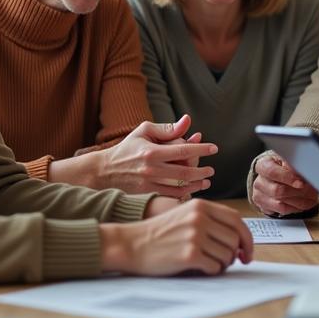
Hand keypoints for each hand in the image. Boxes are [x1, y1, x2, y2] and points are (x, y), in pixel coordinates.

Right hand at [100, 116, 217, 197]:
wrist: (104, 171)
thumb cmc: (127, 148)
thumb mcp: (144, 131)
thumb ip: (167, 128)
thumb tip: (187, 120)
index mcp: (152, 151)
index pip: (183, 150)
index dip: (201, 149)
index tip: (214, 148)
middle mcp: (151, 169)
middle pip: (185, 172)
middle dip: (202, 171)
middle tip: (211, 170)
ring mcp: (149, 183)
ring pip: (180, 187)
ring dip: (196, 184)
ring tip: (206, 181)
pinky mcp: (147, 194)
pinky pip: (170, 196)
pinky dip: (184, 194)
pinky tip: (191, 190)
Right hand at [100, 199, 254, 275]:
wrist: (130, 244)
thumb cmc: (158, 234)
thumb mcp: (184, 216)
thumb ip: (210, 222)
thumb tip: (240, 243)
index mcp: (201, 206)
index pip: (237, 220)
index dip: (247, 238)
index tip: (247, 252)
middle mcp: (200, 218)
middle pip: (235, 239)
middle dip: (235, 254)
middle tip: (229, 263)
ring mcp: (195, 236)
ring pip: (227, 255)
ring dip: (223, 264)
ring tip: (209, 264)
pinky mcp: (189, 254)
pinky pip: (215, 267)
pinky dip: (211, 271)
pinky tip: (199, 268)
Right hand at [251, 153, 318, 215]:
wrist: (275, 179)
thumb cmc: (283, 168)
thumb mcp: (287, 162)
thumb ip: (294, 166)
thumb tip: (305, 171)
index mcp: (263, 166)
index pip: (272, 172)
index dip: (288, 178)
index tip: (301, 183)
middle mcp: (259, 182)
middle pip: (277, 190)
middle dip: (298, 192)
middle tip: (312, 191)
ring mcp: (260, 196)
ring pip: (281, 203)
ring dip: (300, 202)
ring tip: (312, 197)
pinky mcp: (264, 207)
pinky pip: (283, 211)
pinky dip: (297, 208)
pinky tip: (305, 203)